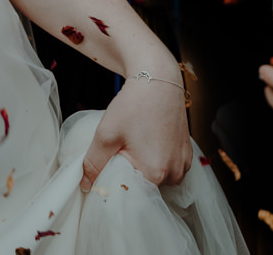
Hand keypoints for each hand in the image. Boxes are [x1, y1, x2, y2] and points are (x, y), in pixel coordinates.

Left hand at [80, 66, 192, 189]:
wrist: (157, 81)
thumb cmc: (134, 105)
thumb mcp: (106, 134)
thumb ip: (93, 163)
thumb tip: (86, 185)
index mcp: (155, 173)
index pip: (128, 192)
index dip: (113, 181)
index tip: (106, 164)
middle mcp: (174, 174)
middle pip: (143, 186)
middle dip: (128, 172)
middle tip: (120, 148)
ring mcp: (183, 165)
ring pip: (155, 177)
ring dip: (142, 166)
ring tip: (134, 142)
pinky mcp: (187, 156)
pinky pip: (167, 168)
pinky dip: (155, 159)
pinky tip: (147, 141)